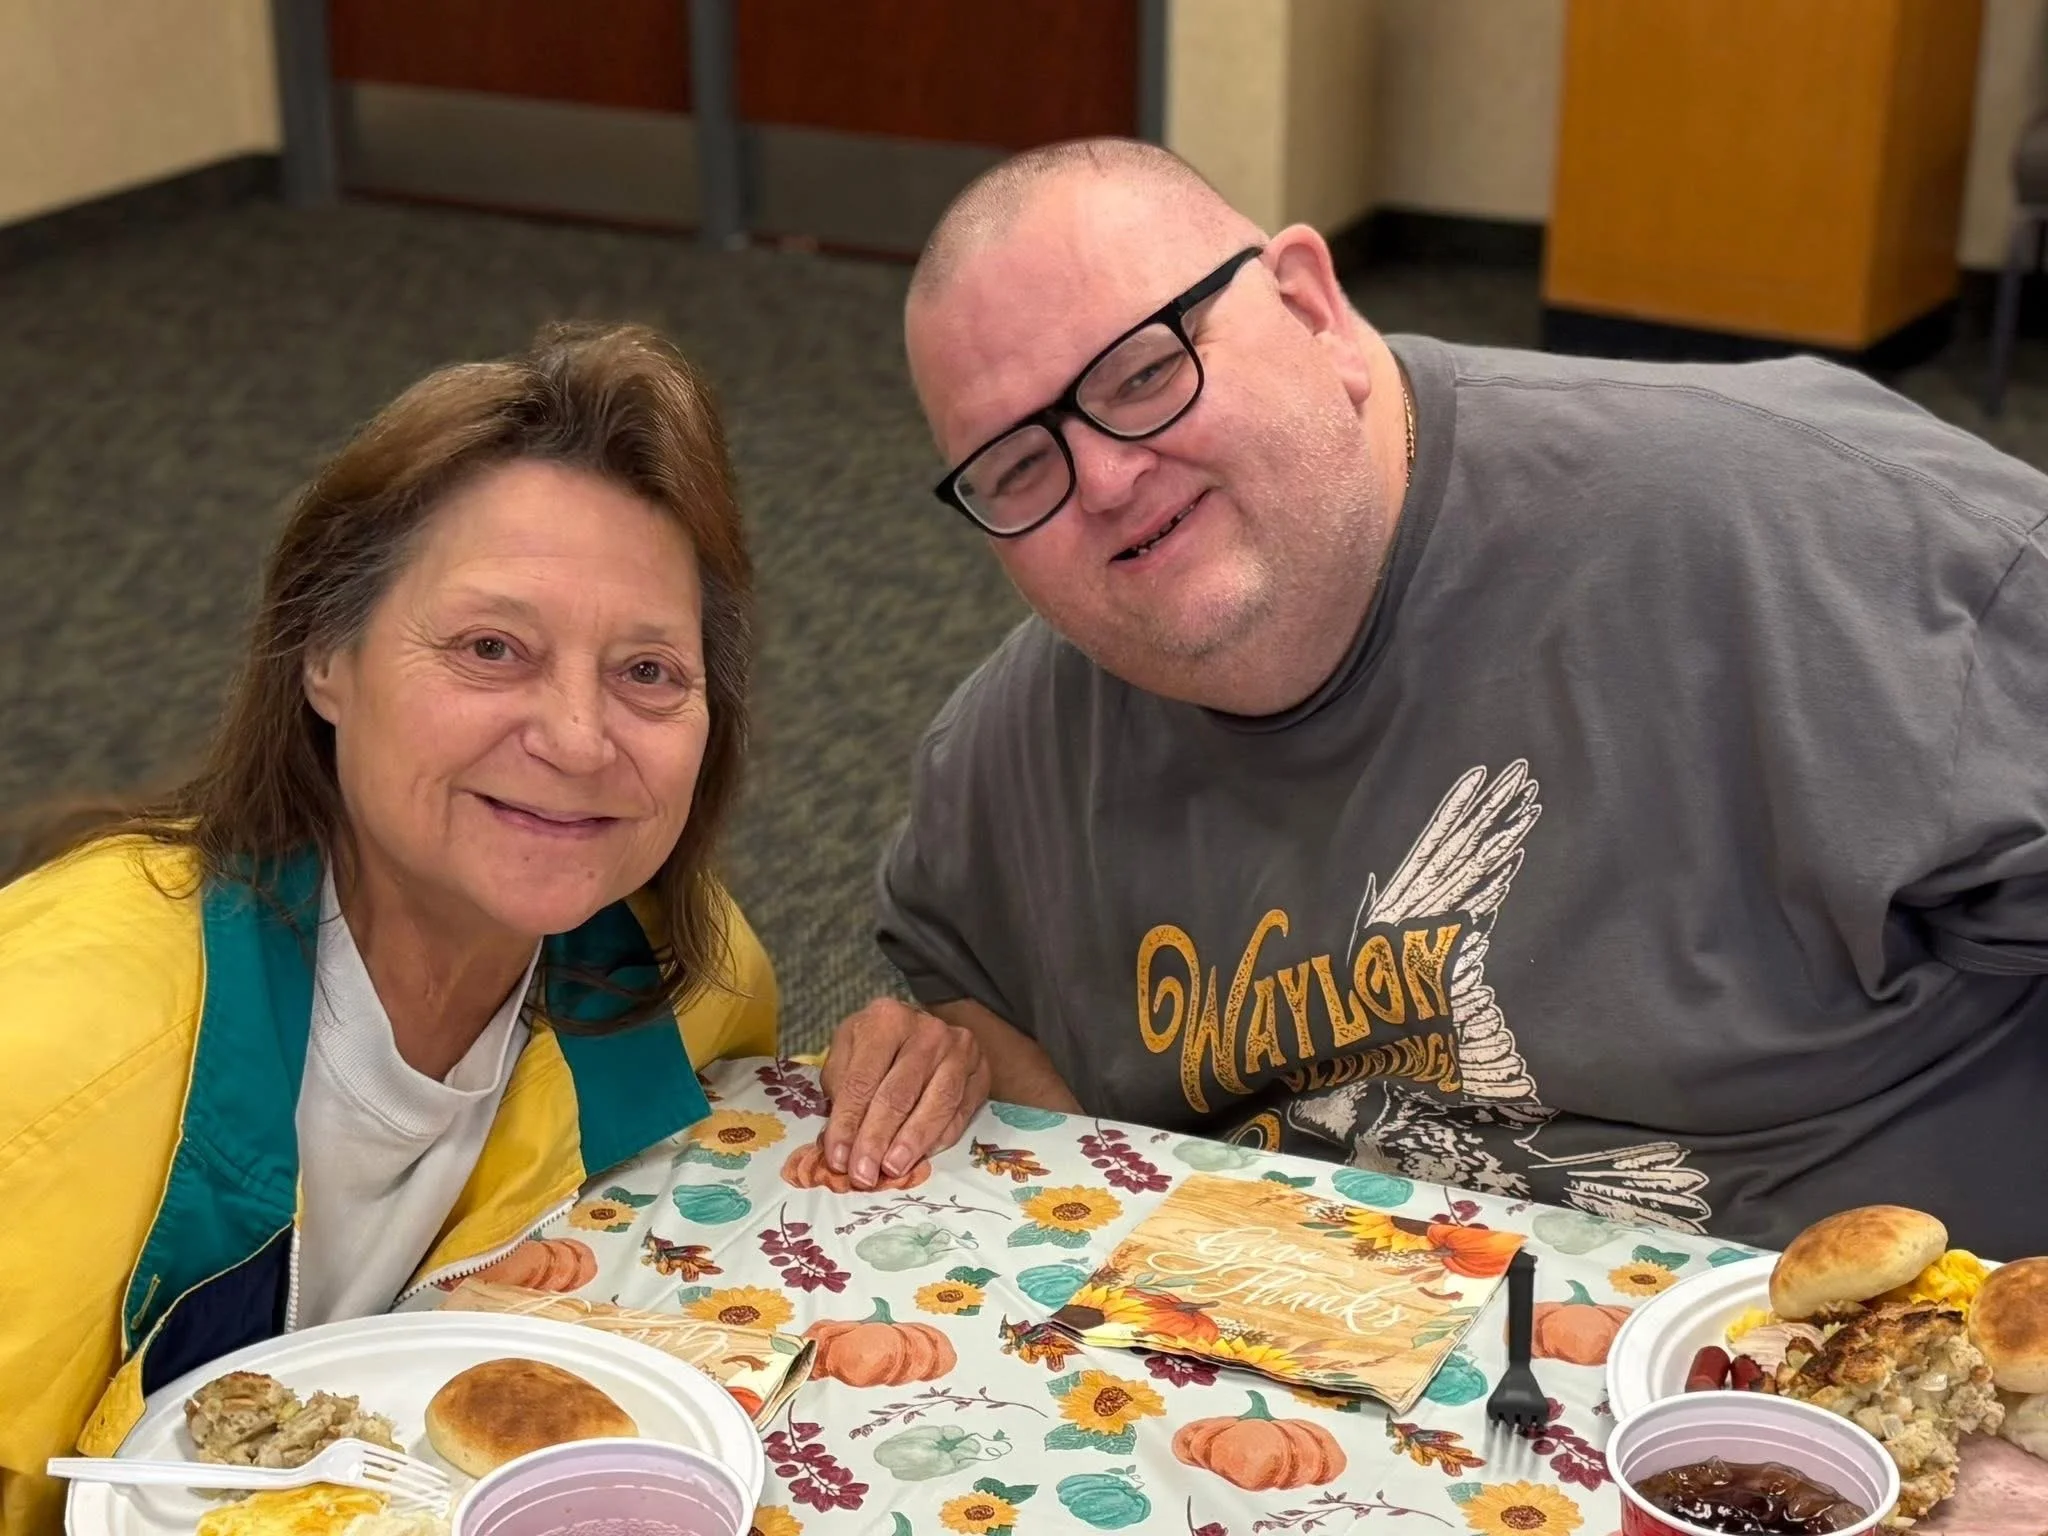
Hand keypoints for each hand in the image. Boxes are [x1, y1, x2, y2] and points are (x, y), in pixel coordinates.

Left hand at [819, 999, 990, 1188]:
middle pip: (899, 1095)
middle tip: (864, 1175)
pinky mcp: (981, 1072)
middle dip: (877, 1140)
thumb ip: (840, 1091)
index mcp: (886, 1019)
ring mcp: (960, 1050)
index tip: (838, 1158)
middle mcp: (927, 1031)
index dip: (847, 1123)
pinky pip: (961, 1112)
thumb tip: (840, 1144)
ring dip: (911, 1144)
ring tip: (892, 1170)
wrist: (922, 1028)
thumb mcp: (848, 1052)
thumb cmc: (878, 1046)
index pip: (862, 1080)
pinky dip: (940, 1139)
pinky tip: (921, 1157)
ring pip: (936, 1105)